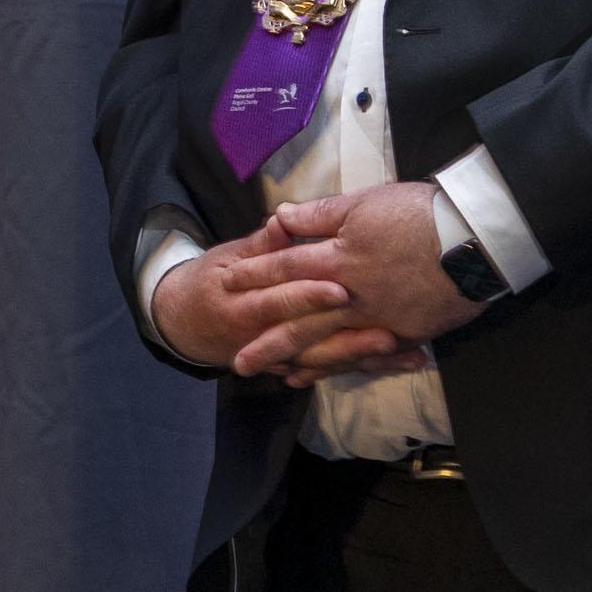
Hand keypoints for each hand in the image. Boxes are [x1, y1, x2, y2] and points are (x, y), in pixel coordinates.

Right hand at [151, 215, 406, 377]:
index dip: (308, 296)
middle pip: (309, 342)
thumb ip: (261, 245)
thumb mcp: (229, 258)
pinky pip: (333, 370)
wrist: (185, 322)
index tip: (341, 290)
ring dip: (367, 358)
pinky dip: (368, 366)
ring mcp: (278, 357)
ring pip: (325, 362)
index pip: (279, 300)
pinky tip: (404, 362)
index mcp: (243, 305)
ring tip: (405, 352)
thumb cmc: (213, 280)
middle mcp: (262, 338)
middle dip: (348, 340)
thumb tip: (281, 220)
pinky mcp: (294, 366)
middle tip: (388, 334)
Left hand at [215, 183, 475, 385]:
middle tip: (237, 364)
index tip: (229, 286)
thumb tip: (282, 216)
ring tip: (278, 377)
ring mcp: (379, 319)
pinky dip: (347, 367)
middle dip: (268, 344)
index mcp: (339, 258)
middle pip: (301, 323)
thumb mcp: (365, 202)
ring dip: (303, 363)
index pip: (286, 268)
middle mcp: (352, 296)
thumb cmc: (420, 213)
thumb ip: (321, 214)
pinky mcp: (407, 333)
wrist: (475, 239)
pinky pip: (369, 357)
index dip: (256, 276)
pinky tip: (331, 374)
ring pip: (332, 347)